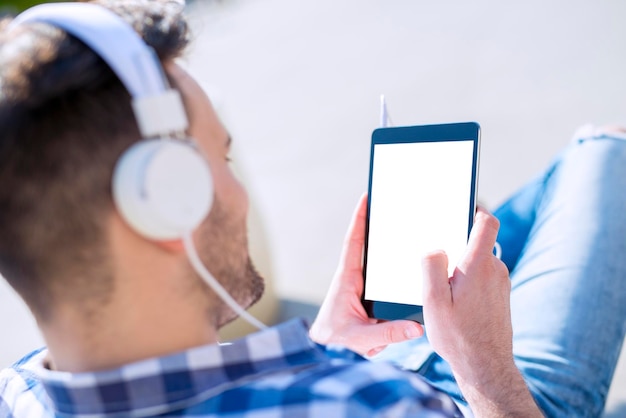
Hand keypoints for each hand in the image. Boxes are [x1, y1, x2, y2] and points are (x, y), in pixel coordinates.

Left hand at [310, 194, 423, 356]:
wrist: (327, 344)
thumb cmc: (337, 336)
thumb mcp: (361, 337)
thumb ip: (387, 333)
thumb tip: (416, 326)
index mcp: (348, 279)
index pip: (354, 243)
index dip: (359, 220)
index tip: (365, 198)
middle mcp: (355, 276)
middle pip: (367, 243)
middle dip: (377, 222)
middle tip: (390, 201)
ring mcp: (362, 283)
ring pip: (377, 258)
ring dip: (388, 243)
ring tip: (406, 225)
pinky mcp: (370, 292)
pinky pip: (384, 274)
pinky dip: (395, 265)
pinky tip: (411, 262)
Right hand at [422, 208, 540, 416]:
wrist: (486, 367)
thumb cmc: (458, 336)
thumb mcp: (433, 301)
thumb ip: (432, 266)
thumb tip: (434, 247)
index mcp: (478, 265)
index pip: (487, 222)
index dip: (475, 210)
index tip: (459, 209)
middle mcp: (495, 270)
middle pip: (477, 240)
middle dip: (455, 244)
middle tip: (435, 260)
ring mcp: (500, 283)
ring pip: (478, 260)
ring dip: (460, 266)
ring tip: (442, 289)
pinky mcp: (500, 295)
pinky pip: (482, 276)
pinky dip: (467, 280)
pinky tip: (453, 301)